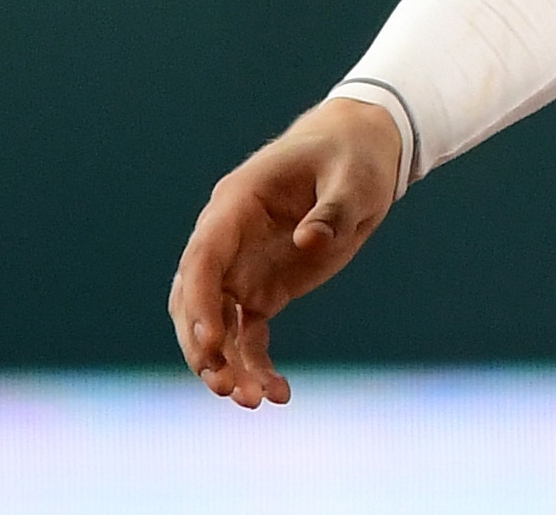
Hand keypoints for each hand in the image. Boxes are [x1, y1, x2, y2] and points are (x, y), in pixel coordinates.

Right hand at [169, 97, 404, 407]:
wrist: (360, 152)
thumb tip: (309, 242)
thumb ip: (332, 210)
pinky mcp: (264, 289)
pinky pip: (248, 334)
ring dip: (226, 363)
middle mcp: (229, 238)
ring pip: (216, 323)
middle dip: (202, 344)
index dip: (199, 300)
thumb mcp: (354, 179)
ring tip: (251, 402)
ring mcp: (243, 266)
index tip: (211, 344)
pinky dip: (256, 364)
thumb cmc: (354, 157)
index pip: (203, 256)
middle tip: (224, 385)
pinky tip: (278, 395)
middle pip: (194, 297)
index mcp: (238, 203)